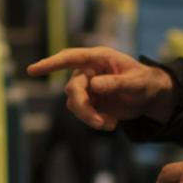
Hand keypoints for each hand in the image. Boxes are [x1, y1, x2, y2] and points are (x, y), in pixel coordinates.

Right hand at [26, 46, 173, 130]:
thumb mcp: (136, 82)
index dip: (51, 64)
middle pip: (72, 89)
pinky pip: (82, 114)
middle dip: (83, 108)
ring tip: (109, 124)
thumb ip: (116, 82)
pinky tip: (111, 124)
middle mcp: (88, 71)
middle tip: (99, 123)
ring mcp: (87, 87)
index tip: (32, 70)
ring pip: (74, 104)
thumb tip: (94, 84)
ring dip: (89, 117)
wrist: (150, 97)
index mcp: (98, 58)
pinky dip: (95, 122)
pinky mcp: (89, 102)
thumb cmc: (146, 82)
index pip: (70, 58)